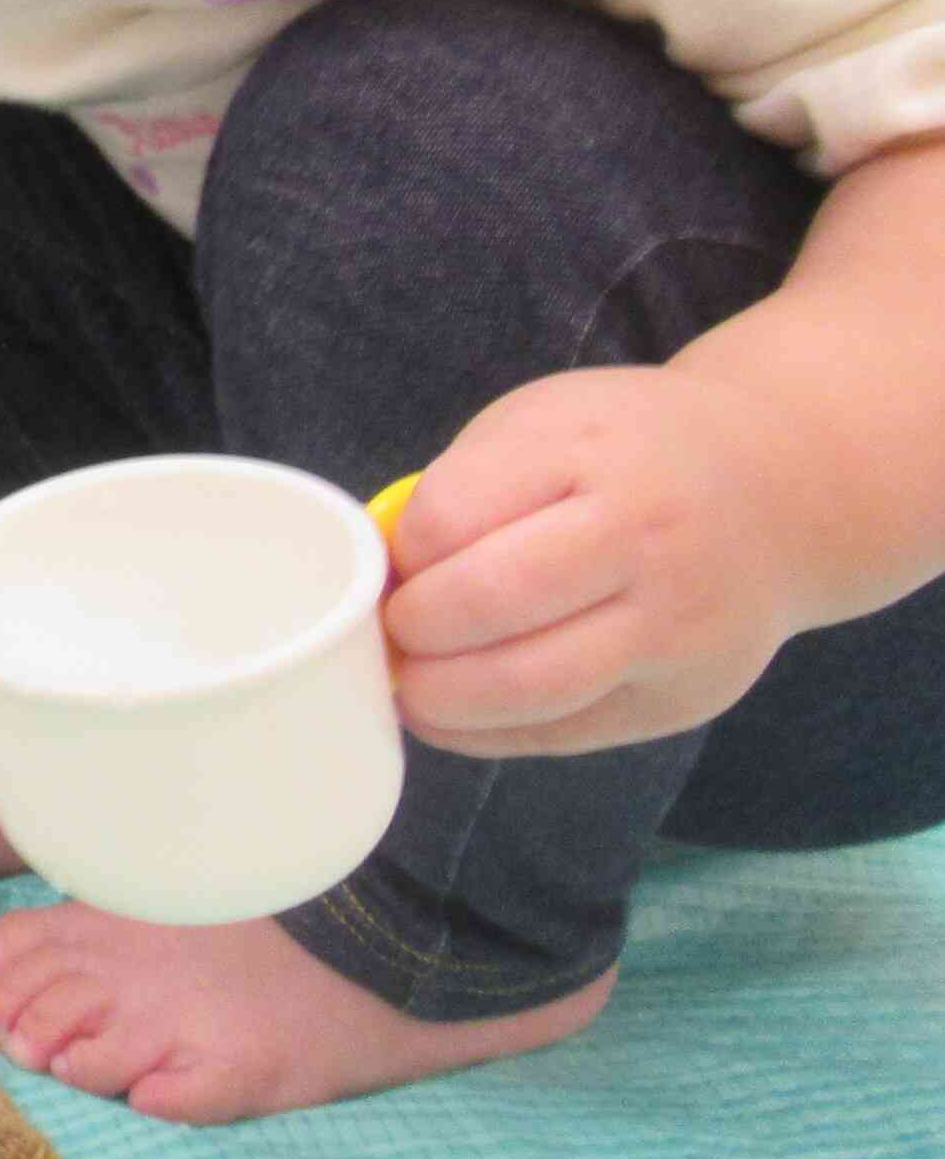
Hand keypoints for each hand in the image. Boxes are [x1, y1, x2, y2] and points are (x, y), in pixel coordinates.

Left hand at [381, 363, 808, 756]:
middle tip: (388, 630)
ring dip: (441, 698)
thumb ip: (464, 485)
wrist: (782, 492)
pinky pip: (567, 733)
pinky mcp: (685, 698)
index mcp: (591, 456)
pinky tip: (451, 716)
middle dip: (411, 629)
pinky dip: (488, 734)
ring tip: (406, 684)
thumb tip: (377, 574)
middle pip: (489, 604)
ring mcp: (674, 628)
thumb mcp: (544, 424)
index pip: (452, 517)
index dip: (400, 551)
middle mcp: (644, 542)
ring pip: (531, 686)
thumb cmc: (627, 452)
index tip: (388, 562)